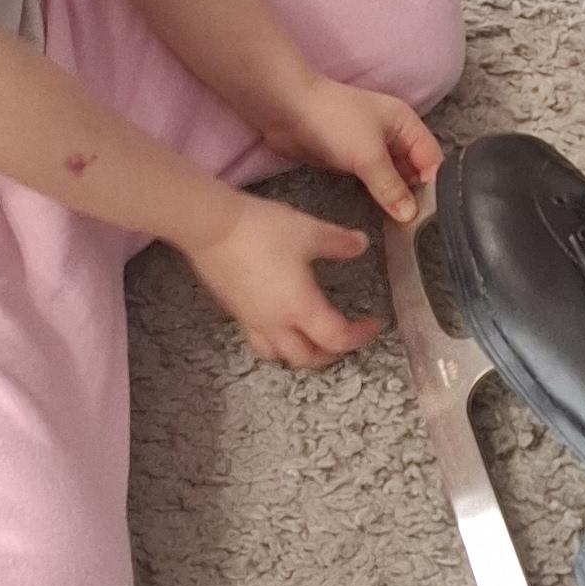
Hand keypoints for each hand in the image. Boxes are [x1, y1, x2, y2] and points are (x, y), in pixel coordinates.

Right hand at [184, 187, 383, 368]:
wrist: (210, 227)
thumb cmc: (263, 230)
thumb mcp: (310, 231)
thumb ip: (339, 242)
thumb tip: (361, 245)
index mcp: (301, 308)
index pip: (337, 338)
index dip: (360, 336)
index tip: (373, 324)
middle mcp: (276, 324)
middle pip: (307, 358)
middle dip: (331, 354)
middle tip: (346, 337)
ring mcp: (251, 321)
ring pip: (279, 355)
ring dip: (302, 354)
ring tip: (314, 339)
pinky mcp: (234, 312)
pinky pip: (259, 340)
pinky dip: (277, 342)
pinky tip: (280, 322)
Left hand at [254, 76, 443, 222]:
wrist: (286, 110)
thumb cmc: (333, 121)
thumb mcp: (368, 155)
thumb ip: (391, 187)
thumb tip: (410, 216)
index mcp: (406, 124)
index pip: (433, 159)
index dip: (434, 185)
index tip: (431, 214)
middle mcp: (394, 136)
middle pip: (415, 170)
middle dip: (416, 195)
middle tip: (418, 228)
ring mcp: (372, 149)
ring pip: (394, 179)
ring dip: (396, 198)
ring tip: (402, 228)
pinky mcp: (352, 162)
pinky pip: (373, 183)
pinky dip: (378, 197)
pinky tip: (382, 216)